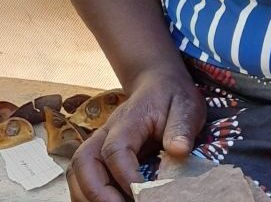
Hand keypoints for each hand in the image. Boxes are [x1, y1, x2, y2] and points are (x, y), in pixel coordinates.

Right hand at [66, 69, 205, 201]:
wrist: (158, 85)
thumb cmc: (172, 97)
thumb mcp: (186, 107)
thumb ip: (182, 127)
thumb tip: (179, 150)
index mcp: (128, 121)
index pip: (116, 150)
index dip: (125, 175)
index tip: (142, 194)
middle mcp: (105, 133)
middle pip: (84, 162)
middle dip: (96, 191)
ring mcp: (99, 144)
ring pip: (77, 172)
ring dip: (88, 195)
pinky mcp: (99, 156)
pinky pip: (83, 177)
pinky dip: (89, 194)